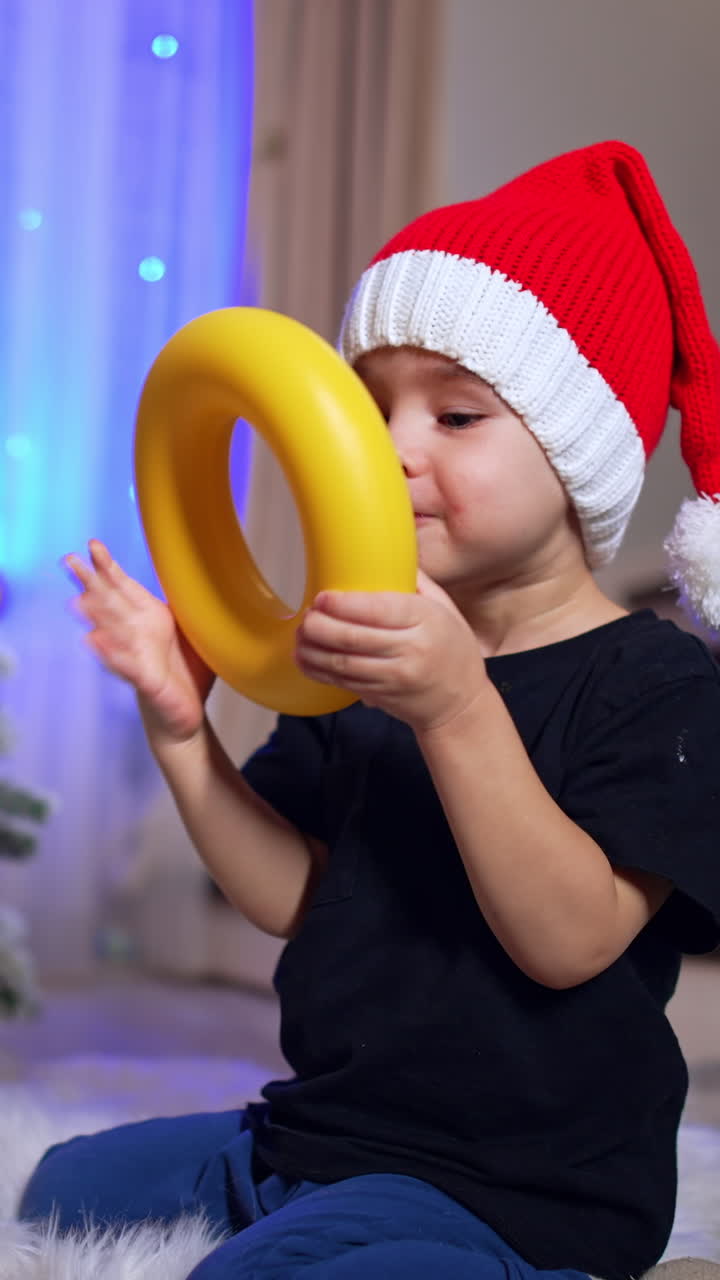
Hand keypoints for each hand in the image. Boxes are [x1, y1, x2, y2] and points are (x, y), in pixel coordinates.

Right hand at [63, 540, 214, 742]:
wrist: (186, 714)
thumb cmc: (186, 671)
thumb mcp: (193, 631)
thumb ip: (188, 608)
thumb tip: (198, 576)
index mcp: (150, 617)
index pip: (124, 588)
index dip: (109, 567)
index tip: (93, 545)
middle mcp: (137, 635)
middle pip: (110, 604)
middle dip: (91, 583)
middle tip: (69, 560)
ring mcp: (137, 657)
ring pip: (111, 633)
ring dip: (94, 617)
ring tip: (76, 601)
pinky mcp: (146, 681)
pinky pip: (126, 666)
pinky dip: (111, 654)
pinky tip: (94, 642)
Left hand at [295, 568, 487, 732]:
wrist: (460, 702)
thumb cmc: (452, 648)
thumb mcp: (446, 608)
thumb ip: (418, 581)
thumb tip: (387, 550)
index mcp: (427, 620)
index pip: (380, 609)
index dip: (344, 604)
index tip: (322, 597)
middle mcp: (411, 649)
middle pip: (353, 637)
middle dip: (319, 626)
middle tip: (306, 616)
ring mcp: (394, 676)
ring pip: (342, 663)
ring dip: (312, 649)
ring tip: (300, 635)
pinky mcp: (381, 695)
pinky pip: (343, 682)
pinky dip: (318, 670)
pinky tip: (305, 658)